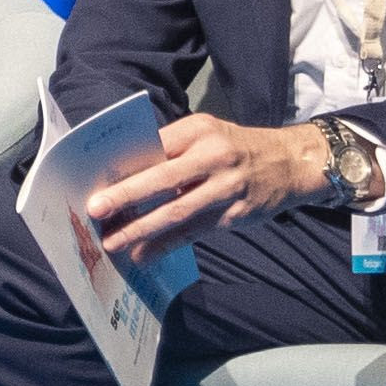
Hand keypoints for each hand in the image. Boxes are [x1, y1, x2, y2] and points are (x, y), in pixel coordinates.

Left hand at [83, 115, 334, 261]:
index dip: (125, 166)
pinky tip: (144, 255)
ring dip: (142, 229)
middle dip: (126, 196)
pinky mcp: (234, 215)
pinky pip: (194, 232)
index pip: (154, 146)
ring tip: (114, 242)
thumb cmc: (235, 148)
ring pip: (177, 211)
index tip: (94, 179)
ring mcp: (226, 188)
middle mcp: (214, 156)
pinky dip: (166, 245)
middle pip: (163, 178)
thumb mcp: (206, 134)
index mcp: (199, 130)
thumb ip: (171, 149)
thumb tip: (125, 175)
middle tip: (96, 209)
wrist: (290, 162)